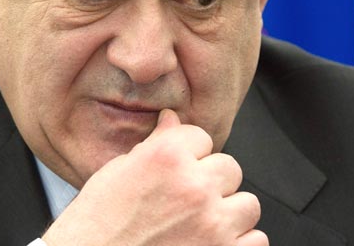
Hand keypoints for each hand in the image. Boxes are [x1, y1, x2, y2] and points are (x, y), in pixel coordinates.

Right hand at [42, 109, 266, 245]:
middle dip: (212, 180)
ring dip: (229, 212)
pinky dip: (239, 242)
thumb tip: (172, 120)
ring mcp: (213, 224)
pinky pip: (256, 240)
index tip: (179, 168)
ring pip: (248, 204)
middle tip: (189, 198)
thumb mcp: (118, 171)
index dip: (190, 153)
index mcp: (167, 157)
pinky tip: (213, 243)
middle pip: (230, 168)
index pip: (202, 137)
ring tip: (202, 223)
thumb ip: (155, 144)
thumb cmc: (97, 223)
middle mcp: (195, 186)